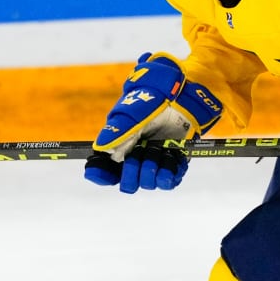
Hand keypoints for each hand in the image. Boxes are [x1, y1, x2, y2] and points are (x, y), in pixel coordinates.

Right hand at [84, 54, 222, 192]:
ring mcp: (155, 162)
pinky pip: (169, 181)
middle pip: (129, 184)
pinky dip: (170, 173)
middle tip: (141, 153)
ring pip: (149, 183)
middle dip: (134, 172)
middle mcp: (135, 158)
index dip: (104, 177)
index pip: (105, 174)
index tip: (109, 175)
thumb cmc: (150, 102)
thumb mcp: (130, 115)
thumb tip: (101, 148)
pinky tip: (170, 158)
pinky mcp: (173, 163)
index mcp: (119, 148)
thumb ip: (116, 132)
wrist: (178, 96)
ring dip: (154, 167)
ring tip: (160, 149)